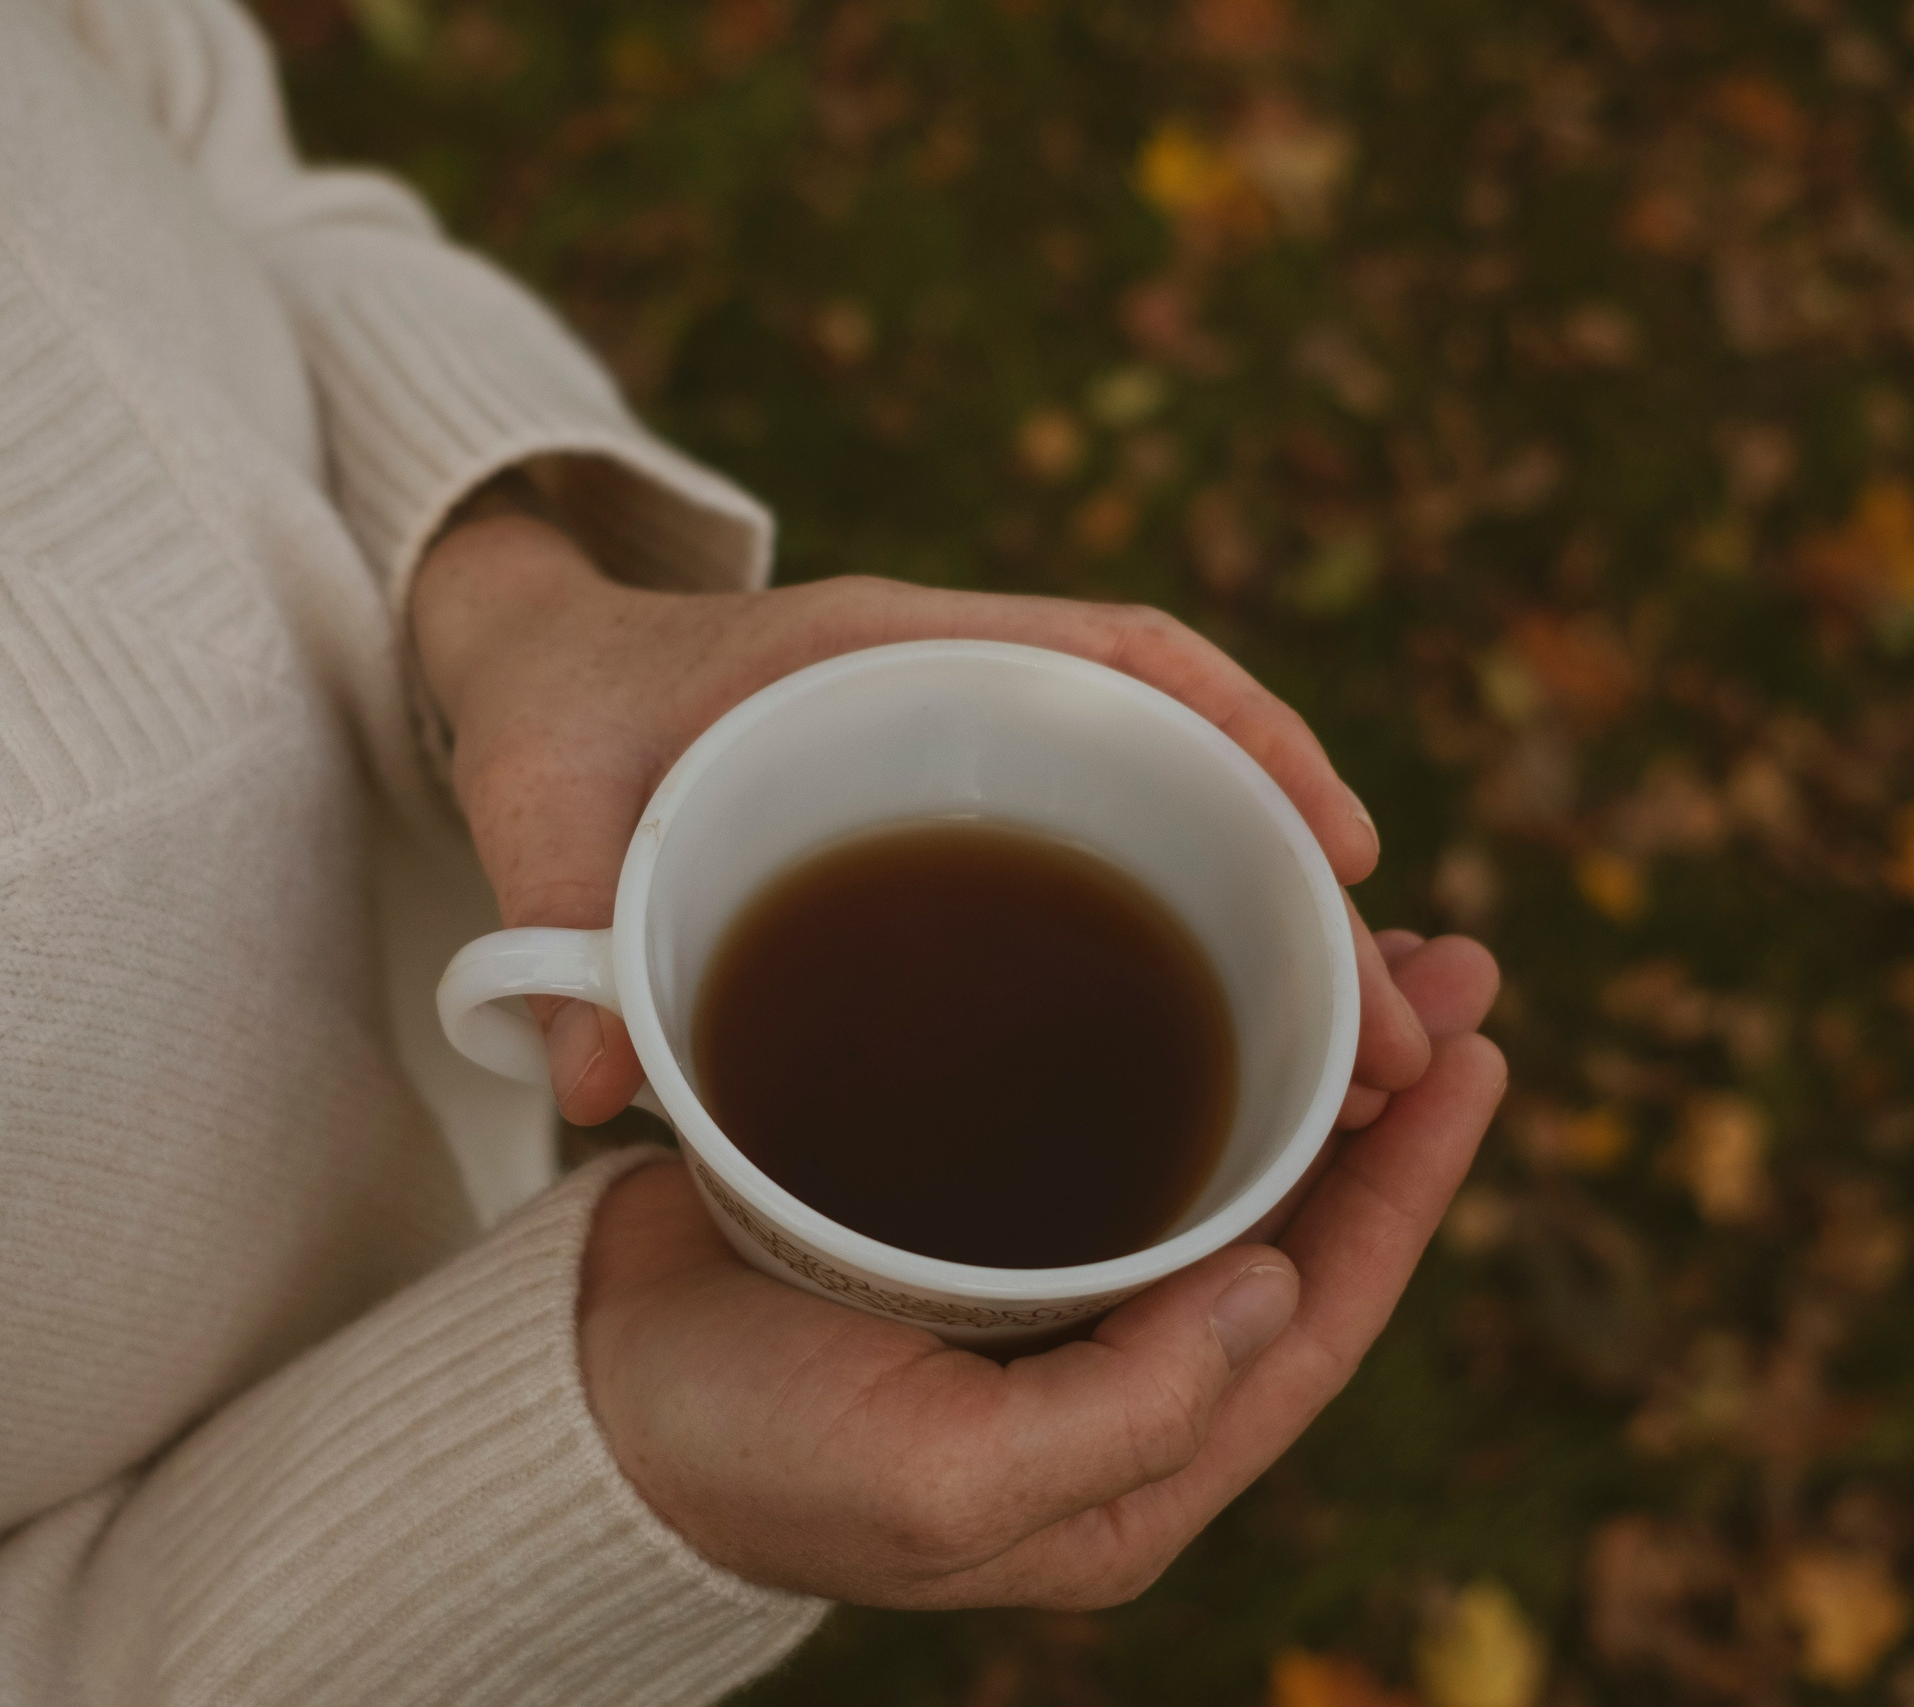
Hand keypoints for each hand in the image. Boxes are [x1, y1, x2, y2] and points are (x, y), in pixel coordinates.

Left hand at [412, 514, 1429, 1125]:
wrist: (530, 678)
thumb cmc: (550, 721)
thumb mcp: (538, 810)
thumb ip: (555, 931)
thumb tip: (597, 1090)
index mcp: (885, 643)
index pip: (1116, 654)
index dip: (1249, 734)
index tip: (1342, 847)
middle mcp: (955, 689)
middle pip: (1181, 759)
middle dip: (1298, 877)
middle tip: (1383, 1041)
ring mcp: (965, 753)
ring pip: (1162, 820)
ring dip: (1265, 925)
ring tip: (1353, 1076)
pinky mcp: (950, 819)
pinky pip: (1098, 863)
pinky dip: (1179, 938)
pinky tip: (1227, 1058)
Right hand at [577, 938, 1501, 1604]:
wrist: (589, 1390)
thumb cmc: (743, 1445)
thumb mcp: (936, 1478)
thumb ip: (1128, 1416)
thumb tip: (1278, 1293)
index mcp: (1131, 1475)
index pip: (1319, 1327)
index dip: (1411, 1194)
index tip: (1475, 1059)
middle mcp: (1114, 1394)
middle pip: (1293, 1236)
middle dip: (1382, 1109)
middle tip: (1451, 969)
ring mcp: (1047, 1309)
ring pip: (1216, 1175)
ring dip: (1296, 1069)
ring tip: (1366, 950)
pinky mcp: (976, 1230)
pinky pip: (1116, 1138)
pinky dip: (1175, 1057)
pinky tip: (1196, 977)